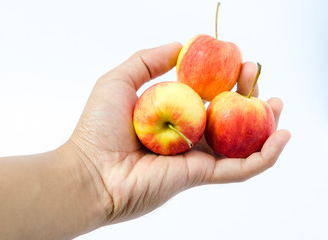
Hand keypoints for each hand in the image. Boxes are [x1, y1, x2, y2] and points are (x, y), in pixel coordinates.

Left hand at [66, 42, 290, 225]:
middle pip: (227, 117)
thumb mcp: (120, 81)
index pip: (207, 96)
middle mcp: (186, 136)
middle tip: (256, 77)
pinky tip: (281, 138)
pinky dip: (264, 157)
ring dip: (264, 125)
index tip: (236, 61)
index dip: (224, 79)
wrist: (90, 170)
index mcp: (171, 114)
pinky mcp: (199, 176)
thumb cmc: (98, 127)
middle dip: (246, 96)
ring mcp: (195, 157)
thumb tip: (178, 46)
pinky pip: (239, 169)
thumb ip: (148, 60)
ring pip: (239, 143)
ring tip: (276, 104)